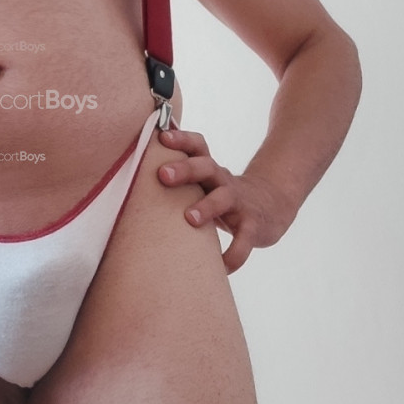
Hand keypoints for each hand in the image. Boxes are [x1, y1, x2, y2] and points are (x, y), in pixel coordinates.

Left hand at [156, 127, 295, 273]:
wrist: (272, 205)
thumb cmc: (223, 194)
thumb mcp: (205, 181)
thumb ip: (180, 178)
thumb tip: (130, 179)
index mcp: (209, 169)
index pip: (198, 146)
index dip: (182, 139)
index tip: (162, 136)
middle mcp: (223, 181)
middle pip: (206, 167)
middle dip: (185, 169)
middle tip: (162, 175)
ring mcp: (240, 202)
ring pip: (224, 199)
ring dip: (207, 207)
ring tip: (189, 219)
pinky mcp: (254, 226)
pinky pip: (245, 240)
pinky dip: (233, 254)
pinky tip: (221, 267)